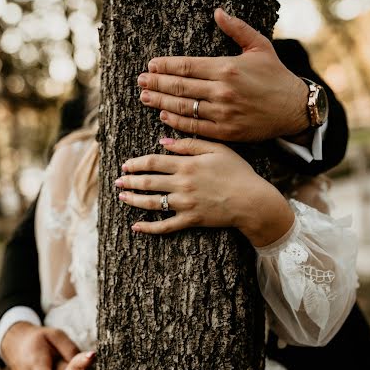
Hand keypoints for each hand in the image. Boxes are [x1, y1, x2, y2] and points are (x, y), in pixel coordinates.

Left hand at [116, 137, 293, 246]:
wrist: (252, 201)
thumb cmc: (238, 172)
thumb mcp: (217, 149)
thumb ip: (189, 143)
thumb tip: (163, 141)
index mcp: (187, 164)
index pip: (153, 162)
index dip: (136, 163)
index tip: (125, 164)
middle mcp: (182, 184)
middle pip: (148, 182)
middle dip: (130, 181)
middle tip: (117, 182)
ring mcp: (185, 204)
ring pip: (152, 202)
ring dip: (134, 200)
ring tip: (122, 198)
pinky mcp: (190, 220)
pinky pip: (165, 226)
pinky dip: (149, 228)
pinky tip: (136, 227)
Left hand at [137, 8, 308, 141]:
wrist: (294, 109)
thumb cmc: (276, 76)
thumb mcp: (260, 46)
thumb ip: (236, 29)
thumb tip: (217, 11)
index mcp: (226, 68)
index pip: (186, 66)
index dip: (165, 66)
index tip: (150, 65)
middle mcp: (221, 91)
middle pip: (179, 86)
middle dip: (156, 83)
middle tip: (140, 81)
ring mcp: (222, 113)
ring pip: (183, 107)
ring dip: (160, 101)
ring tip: (145, 97)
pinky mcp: (225, 132)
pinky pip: (194, 127)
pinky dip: (176, 121)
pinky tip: (163, 115)